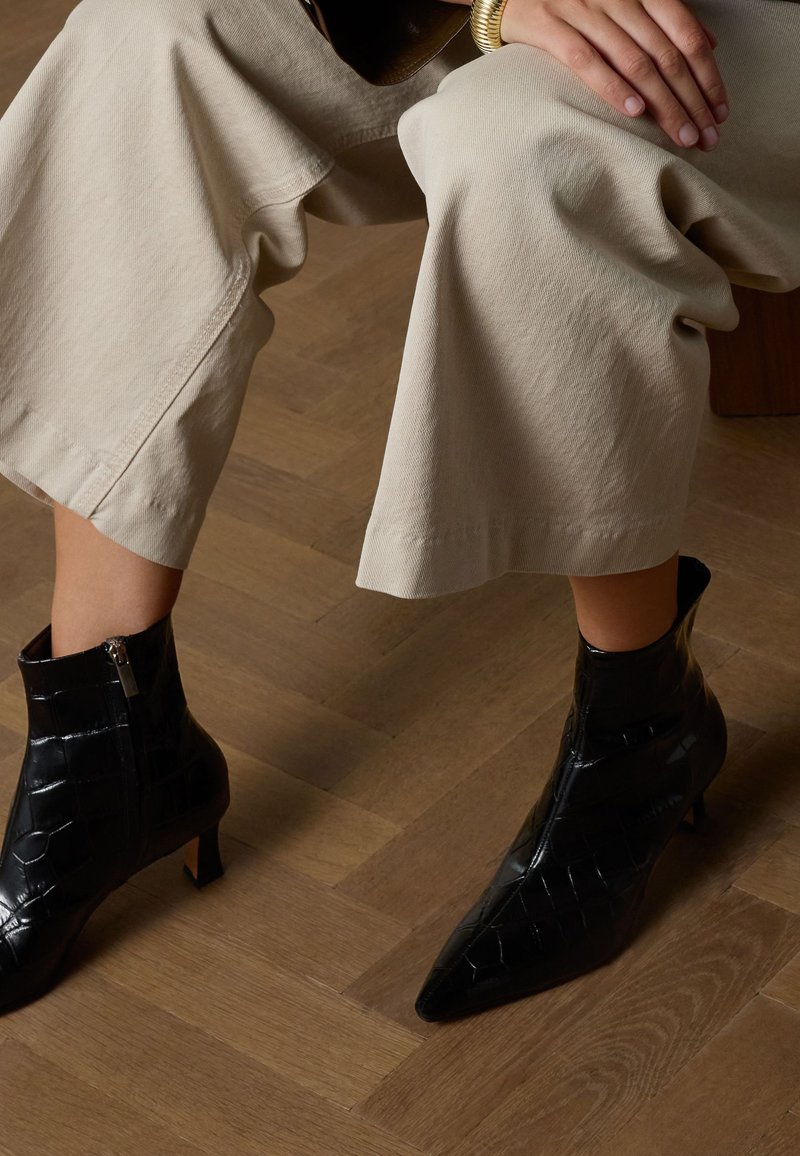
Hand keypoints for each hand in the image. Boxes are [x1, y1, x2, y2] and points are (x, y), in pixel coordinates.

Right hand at [498, 0, 729, 149]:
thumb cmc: (576, 0)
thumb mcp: (625, 1)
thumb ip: (666, 18)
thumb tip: (710, 43)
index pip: (685, 34)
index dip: (707, 75)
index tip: (718, 112)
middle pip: (666, 55)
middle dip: (691, 100)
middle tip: (705, 136)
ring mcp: (584, 9)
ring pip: (635, 61)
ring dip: (663, 104)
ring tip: (680, 136)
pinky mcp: (550, 26)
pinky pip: (586, 61)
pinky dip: (613, 87)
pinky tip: (633, 112)